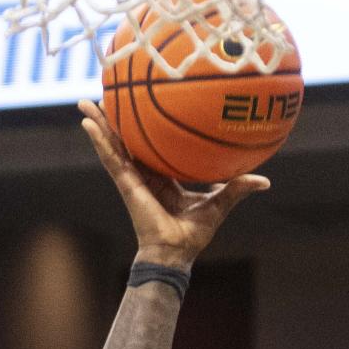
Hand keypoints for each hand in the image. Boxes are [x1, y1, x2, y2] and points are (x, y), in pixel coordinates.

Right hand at [78, 100, 268, 266]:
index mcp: (163, 178)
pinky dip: (99, 141)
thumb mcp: (218, 204)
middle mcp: (145, 175)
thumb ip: (236, 188)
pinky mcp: (126, 184)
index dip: (147, 131)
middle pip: (127, 141)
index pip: (153, 149)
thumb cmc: (194, 234)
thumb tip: (264, 180)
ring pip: (113, 146)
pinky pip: (111, 159)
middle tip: (106, 95)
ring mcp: (132, 179)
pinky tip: (87, 124)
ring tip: (84, 102)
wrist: (176, 252)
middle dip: (116, 120)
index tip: (143, 110)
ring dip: (99, 124)